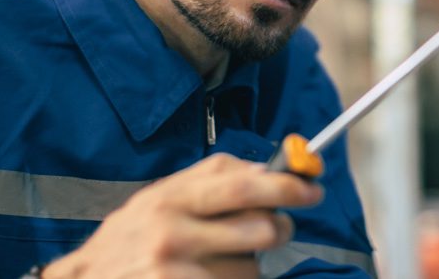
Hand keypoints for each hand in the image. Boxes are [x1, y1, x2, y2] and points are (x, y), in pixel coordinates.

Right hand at [43, 153, 322, 278]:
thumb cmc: (126, 241)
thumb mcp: (156, 199)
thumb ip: (207, 180)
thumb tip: (266, 170)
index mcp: (170, 198)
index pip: (243, 185)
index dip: (286, 186)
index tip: (312, 188)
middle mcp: (173, 233)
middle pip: (260, 227)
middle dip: (281, 227)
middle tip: (281, 227)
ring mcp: (177, 271)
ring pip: (253, 267)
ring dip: (253, 265)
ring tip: (226, 261)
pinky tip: (216, 276)